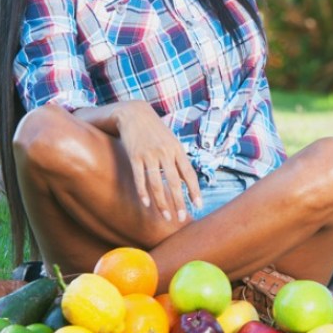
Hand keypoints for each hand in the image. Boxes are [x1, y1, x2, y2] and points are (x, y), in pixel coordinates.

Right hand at [113, 101, 202, 221]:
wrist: (134, 113)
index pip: (188, 173)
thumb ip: (178, 159)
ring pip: (156, 183)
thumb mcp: (171, 140)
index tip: (198, 205)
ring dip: (161, 202)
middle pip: (173, 182)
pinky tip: (146, 204)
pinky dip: (143, 192)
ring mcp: (149, 154)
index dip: (194, 190)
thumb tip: (185, 180)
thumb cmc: (155, 130)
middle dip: (179, 202)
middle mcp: (165, 152)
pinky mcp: (134, 156)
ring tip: (166, 216)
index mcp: (177, 149)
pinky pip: (139, 178)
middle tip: (181, 219)